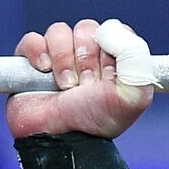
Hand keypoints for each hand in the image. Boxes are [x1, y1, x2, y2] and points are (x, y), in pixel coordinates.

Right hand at [6, 19, 153, 138]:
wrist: (65, 139)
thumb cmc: (99, 121)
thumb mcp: (135, 94)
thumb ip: (136, 57)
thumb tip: (110, 29)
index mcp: (114, 62)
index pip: (113, 31)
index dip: (110, 50)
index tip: (110, 76)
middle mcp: (88, 57)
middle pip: (86, 28)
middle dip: (87, 58)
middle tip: (87, 85)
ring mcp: (59, 59)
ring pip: (59, 31)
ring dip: (64, 59)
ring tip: (67, 86)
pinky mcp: (31, 62)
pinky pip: (32, 39)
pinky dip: (38, 52)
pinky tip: (44, 71)